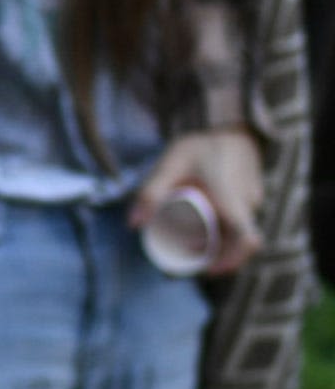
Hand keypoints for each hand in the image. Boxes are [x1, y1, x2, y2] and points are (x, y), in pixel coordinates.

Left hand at [135, 127, 264, 275]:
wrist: (227, 120)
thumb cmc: (200, 142)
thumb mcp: (171, 164)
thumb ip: (152, 193)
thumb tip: (134, 225)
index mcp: (232, 198)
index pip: (246, 239)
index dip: (232, 259)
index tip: (209, 269)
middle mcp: (248, 202)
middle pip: (238, 240)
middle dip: (217, 255)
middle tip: (188, 258)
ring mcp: (253, 198)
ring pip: (239, 230)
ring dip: (220, 242)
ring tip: (191, 243)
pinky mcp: (251, 194)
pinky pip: (241, 219)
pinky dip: (225, 228)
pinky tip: (205, 227)